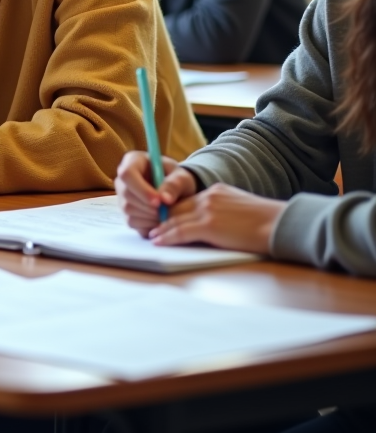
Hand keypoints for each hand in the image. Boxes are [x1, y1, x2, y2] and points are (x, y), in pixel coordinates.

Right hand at [114, 150, 197, 236]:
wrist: (177, 192)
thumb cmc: (177, 179)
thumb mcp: (182, 178)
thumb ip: (175, 185)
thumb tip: (165, 199)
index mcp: (133, 161)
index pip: (127, 174)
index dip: (141, 189)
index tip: (159, 201)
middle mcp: (123, 179)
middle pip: (126, 194)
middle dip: (147, 206)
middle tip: (166, 211)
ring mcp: (122, 196)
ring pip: (127, 209)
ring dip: (148, 216)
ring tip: (165, 214)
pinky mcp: (125, 212)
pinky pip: (131, 222)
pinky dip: (147, 225)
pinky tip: (159, 219)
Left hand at [148, 184, 285, 253]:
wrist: (280, 224)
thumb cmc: (267, 222)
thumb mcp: (240, 209)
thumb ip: (222, 212)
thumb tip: (211, 226)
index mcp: (216, 191)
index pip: (188, 200)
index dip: (173, 210)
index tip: (163, 217)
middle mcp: (208, 197)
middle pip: (177, 208)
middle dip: (163, 218)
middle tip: (152, 226)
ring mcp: (207, 210)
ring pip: (175, 219)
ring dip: (161, 229)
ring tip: (152, 236)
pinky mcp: (208, 225)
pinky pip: (180, 232)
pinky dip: (167, 237)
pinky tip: (159, 241)